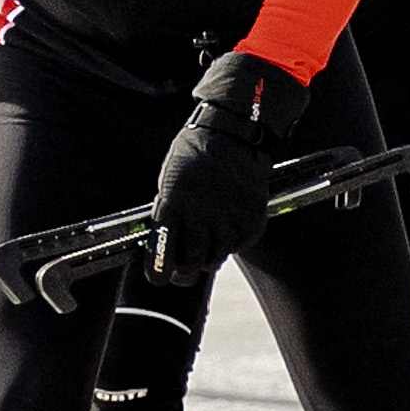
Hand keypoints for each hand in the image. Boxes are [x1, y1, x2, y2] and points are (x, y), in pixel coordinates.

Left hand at [145, 51, 304, 281]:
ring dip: (208, 258)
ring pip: (215, 259)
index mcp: (173, 202)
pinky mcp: (251, 219)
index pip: (163, 249)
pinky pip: (238, 246)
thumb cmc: (195, 153)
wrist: (233, 132)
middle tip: (182, 273)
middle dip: (184, 274)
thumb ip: (168, 211)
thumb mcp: (170, 178)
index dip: (159, 271)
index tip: (158, 278)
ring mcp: (228, 217)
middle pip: (191, 264)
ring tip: (204, 245)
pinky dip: (231, 243)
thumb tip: (163, 242)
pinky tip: (225, 227)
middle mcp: (201, 213)